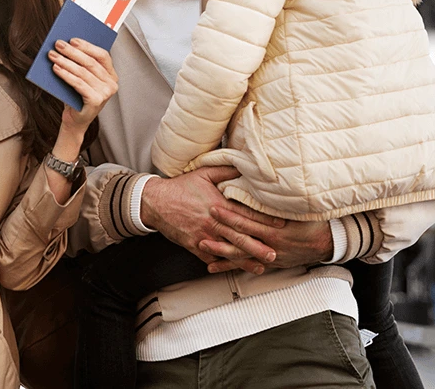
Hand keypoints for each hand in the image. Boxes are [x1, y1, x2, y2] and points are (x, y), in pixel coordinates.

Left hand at [48, 38, 117, 133]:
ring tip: (53, 55)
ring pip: (83, 72)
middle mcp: (111, 84)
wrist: (75, 121)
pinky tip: (56, 68)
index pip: (102, 55)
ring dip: (66, 62)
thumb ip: (80, 64)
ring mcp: (105, 93)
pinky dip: (66, 75)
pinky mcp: (96, 101)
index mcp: (111, 75)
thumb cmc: (77, 97)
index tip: (72, 39)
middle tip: (58, 44)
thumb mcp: (81, 78)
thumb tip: (67, 45)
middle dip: (72, 52)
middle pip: (91, 62)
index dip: (87, 46)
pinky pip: (78, 84)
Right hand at [140, 167, 284, 273]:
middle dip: (258, 246)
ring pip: (228, 251)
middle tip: (275, 253)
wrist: (155, 202)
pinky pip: (211, 258)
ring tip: (261, 266)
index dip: (263, 219)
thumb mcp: (203, 173)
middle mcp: (212, 222)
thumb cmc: (180, 187)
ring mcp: (203, 236)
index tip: (279, 224)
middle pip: (239, 236)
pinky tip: (235, 269)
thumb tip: (244, 165)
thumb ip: (225, 170)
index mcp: (217, 204)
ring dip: (245, 260)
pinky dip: (223, 265)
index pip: (244, 213)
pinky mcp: (194, 246)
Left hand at [201, 204, 332, 272]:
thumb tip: (260, 185)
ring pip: (240, 255)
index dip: (230, 215)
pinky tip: (213, 266)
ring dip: (220, 251)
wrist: (329, 242)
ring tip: (201, 245)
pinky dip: (230, 266)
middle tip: (203, 223)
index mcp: (275, 229)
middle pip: (240, 238)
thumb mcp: (297, 208)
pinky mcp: (269, 264)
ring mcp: (269, 257)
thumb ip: (276, 201)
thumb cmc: (312, 220)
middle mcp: (270, 245)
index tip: (214, 206)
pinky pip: (246, 265)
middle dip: (220, 231)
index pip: (248, 221)